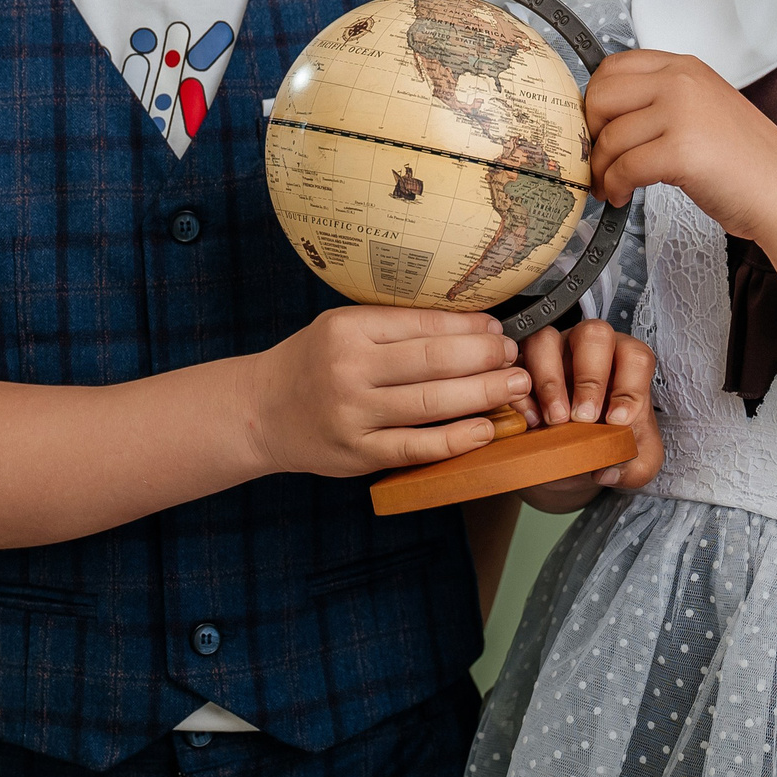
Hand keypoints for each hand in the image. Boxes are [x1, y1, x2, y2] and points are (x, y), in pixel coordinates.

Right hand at [241, 306, 531, 478]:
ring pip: (431, 402)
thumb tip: (469, 324)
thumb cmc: (312, 363)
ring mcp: (353, 414)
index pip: (421, 323)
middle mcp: (349, 369)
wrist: (260, 411)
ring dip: (482, 393)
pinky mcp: (358, 453)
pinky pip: (416, 446)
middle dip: (484, 356)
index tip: (497, 327)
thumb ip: (394, 327)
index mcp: (347, 329)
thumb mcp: (342, 328)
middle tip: (515, 355)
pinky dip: (455, 439)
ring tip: (515, 385)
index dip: (467, 326)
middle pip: (433, 361)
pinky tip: (485, 429)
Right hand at [509, 318, 664, 511]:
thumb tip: (608, 471)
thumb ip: (637, 466)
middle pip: (594, 334)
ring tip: (555, 421)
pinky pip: (515, 365)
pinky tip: (532, 423)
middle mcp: (589, 349)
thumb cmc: (606, 446)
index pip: (635, 356)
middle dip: (590, 379)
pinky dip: (521, 395)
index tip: (617, 422)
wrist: (569, 459)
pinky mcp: (521, 367)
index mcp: (624, 364)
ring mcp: (552, 353)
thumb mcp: (634, 462)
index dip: (629, 387)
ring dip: (550, 381)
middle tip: (584, 419)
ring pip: (547, 339)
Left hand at [585, 48, 776, 239]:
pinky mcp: (681, 151)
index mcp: (685, 68)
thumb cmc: (748, 160)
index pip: (615, 67)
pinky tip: (621, 197)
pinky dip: (614, 187)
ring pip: (610, 137)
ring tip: (609, 186)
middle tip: (597, 157)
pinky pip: (624, 168)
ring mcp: (682, 114)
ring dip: (601, 169)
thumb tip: (609, 117)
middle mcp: (681, 82)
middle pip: (602, 97)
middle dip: (591, 132)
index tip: (596, 126)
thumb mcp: (704, 108)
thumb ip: (662, 101)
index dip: (596, 100)